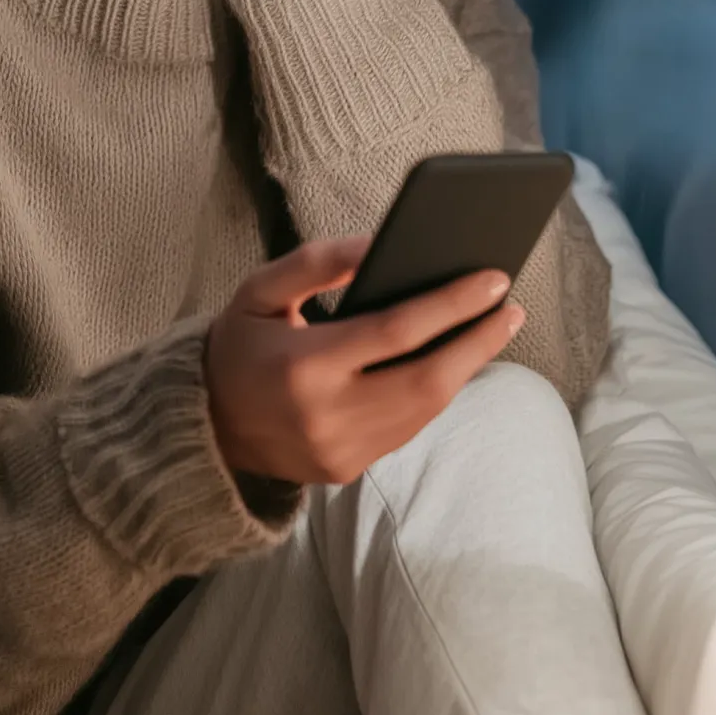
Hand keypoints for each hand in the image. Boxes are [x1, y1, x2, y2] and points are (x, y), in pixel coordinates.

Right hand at [204, 235, 522, 483]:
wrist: (205, 428)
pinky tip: (455, 360)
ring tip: (493, 327)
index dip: (452, 304)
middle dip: (478, 341)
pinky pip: (409, 428)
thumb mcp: (259, 291)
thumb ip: (318, 263)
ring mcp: (341, 451)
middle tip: (511, 306)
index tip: (493, 279)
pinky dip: (437, 392)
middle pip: (428, 379)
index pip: (397, 332)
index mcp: (303, 366)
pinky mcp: (349, 470)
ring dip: (466, 367)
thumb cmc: (237, 347)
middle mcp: (327, 416)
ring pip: (426, 410)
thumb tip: (381, 244)